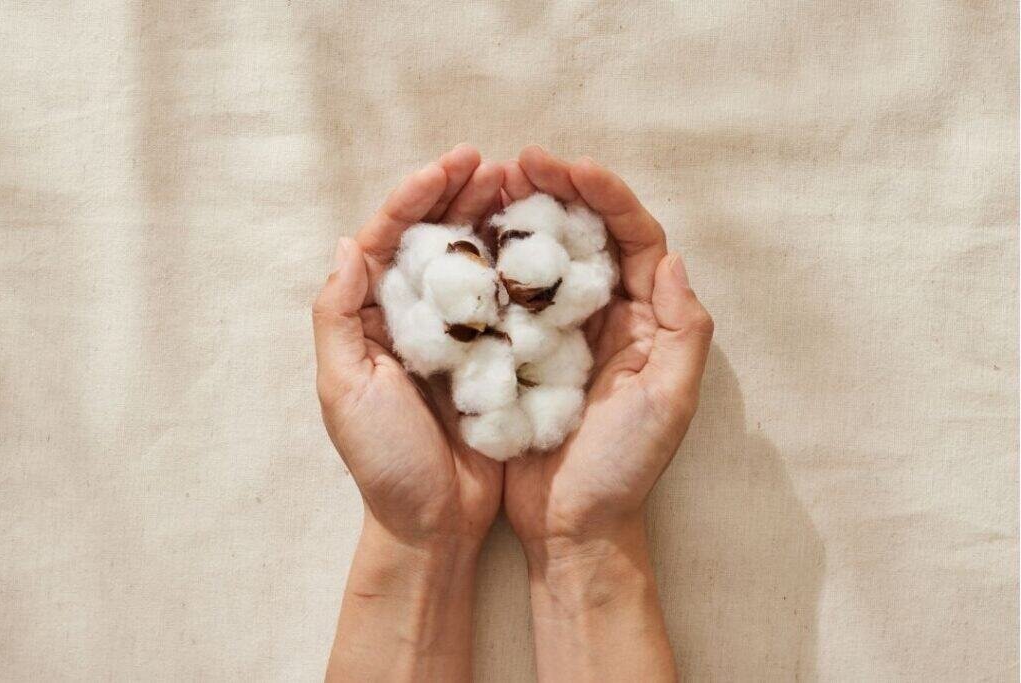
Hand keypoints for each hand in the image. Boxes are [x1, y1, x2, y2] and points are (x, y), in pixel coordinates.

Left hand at [313, 145, 505, 544]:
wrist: (435, 522)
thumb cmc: (384, 461)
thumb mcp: (345, 389)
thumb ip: (338, 316)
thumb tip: (349, 244)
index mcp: (369, 318)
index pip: (389, 239)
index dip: (417, 196)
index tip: (452, 165)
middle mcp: (410, 317)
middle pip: (434, 239)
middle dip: (460, 196)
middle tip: (496, 165)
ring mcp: (454, 335)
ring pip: (472, 262)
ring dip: (493, 221)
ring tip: (521, 187)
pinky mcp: (492, 356)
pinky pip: (504, 301)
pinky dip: (519, 268)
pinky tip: (541, 243)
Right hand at [502, 146, 713, 680]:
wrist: (571, 528)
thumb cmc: (623, 470)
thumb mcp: (669, 403)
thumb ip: (682, 331)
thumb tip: (670, 260)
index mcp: (644, 320)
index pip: (632, 239)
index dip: (604, 195)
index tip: (566, 167)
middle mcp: (604, 316)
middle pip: (585, 235)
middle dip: (558, 191)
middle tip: (519, 163)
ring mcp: (558, 333)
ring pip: (543, 258)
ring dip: (521, 218)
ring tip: (490, 186)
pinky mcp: (518, 353)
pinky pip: (506, 296)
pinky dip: (490, 264)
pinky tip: (466, 241)